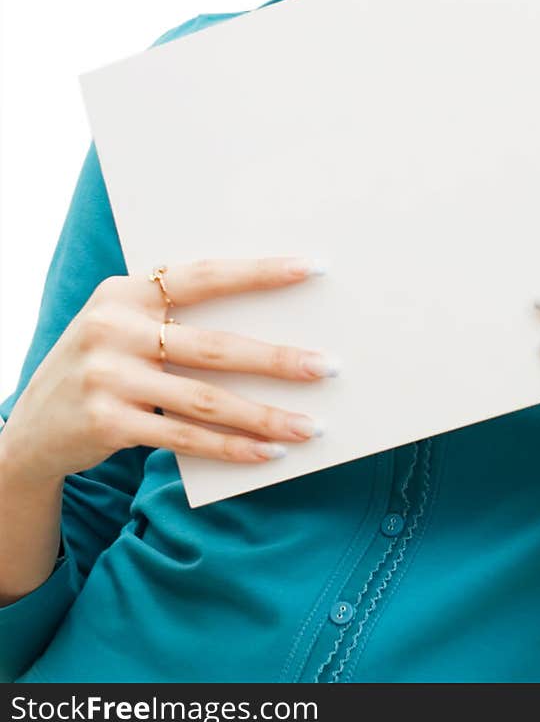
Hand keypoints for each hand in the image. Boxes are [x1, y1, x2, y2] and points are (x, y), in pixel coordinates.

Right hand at [0, 257, 335, 484]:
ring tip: (311, 425)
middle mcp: (114, 328)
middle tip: (328, 366)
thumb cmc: (103, 367)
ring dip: (266, 414)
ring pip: (206, 399)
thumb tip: (269, 328)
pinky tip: (269, 453)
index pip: (204, 275)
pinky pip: (184, 437)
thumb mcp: (124, 327)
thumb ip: (175, 319)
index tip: (311, 267)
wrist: (29, 430)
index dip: (259, 272)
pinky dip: (232, 447)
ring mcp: (108, 377)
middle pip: (215, 346)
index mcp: (126, 291)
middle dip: (279, 358)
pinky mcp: (106, 423)